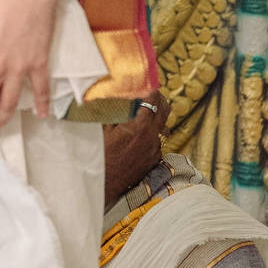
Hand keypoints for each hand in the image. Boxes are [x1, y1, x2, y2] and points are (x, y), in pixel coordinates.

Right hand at [102, 91, 168, 206]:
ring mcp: (155, 149)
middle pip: (165, 111)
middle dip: (160, 101)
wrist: (105, 182)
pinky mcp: (155, 160)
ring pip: (163, 129)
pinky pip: (158, 143)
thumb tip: (122, 100)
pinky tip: (140, 137)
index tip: (148, 86)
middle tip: (153, 96)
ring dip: (157, 121)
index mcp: (139, 125)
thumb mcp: (106, 129)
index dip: (151, 90)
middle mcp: (152, 136)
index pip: (153, 100)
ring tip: (147, 117)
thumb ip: (118, 113)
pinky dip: (152, 137)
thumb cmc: (101, 154)